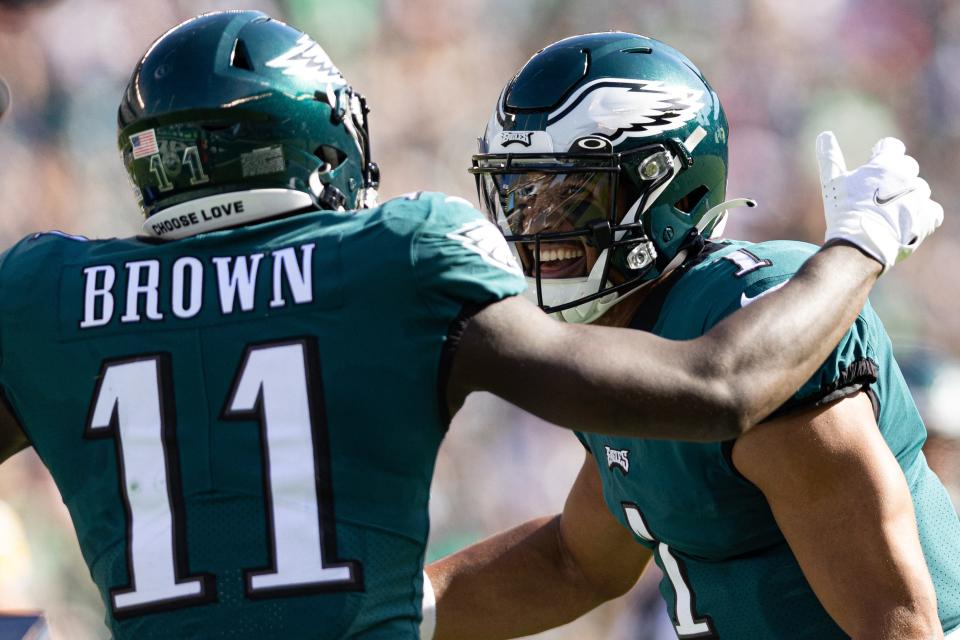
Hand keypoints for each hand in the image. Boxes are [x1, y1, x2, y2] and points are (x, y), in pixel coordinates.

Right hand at [817, 131, 942, 271]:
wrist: (861, 244)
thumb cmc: (844, 211)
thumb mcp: (832, 183)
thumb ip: (829, 157)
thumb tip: (823, 134)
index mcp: (885, 163)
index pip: (892, 146)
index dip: (882, 154)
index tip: (874, 164)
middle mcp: (907, 176)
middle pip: (907, 167)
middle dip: (895, 177)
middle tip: (878, 196)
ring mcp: (919, 195)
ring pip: (918, 189)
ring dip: (907, 197)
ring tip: (888, 214)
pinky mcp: (928, 215)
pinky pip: (931, 210)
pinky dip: (921, 215)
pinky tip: (904, 223)